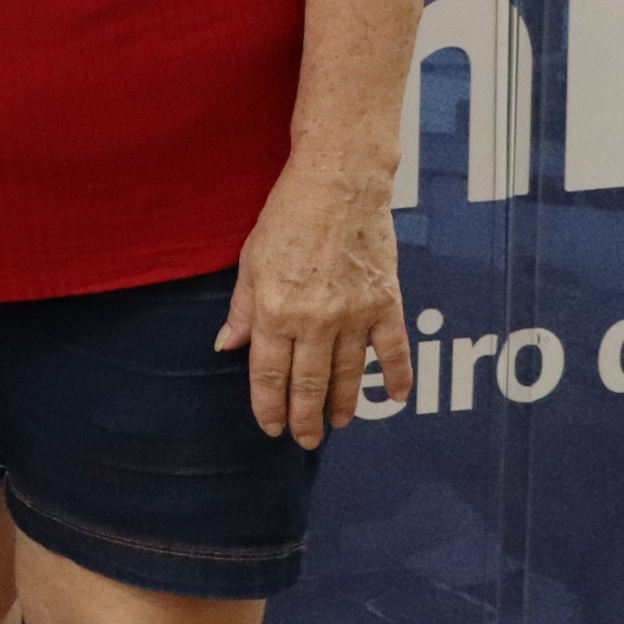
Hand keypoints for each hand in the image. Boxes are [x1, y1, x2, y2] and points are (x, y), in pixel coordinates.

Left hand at [216, 158, 408, 447]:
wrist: (339, 184)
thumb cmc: (288, 217)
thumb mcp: (251, 261)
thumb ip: (242, 309)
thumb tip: (227, 346)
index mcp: (275, 310)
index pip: (269, 374)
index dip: (268, 406)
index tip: (271, 427)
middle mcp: (314, 320)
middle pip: (308, 383)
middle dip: (305, 417)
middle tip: (305, 440)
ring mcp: (354, 315)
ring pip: (348, 374)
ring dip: (343, 403)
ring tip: (338, 423)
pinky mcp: (386, 303)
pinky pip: (393, 350)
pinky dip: (396, 376)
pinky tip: (395, 398)